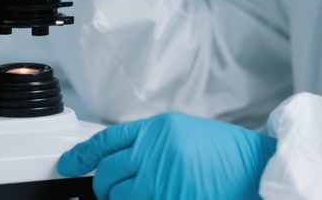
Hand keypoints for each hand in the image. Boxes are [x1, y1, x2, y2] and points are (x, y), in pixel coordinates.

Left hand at [58, 112, 275, 199]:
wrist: (253, 167)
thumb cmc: (223, 152)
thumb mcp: (183, 133)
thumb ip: (150, 143)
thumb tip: (117, 160)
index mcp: (158, 129)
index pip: (107, 140)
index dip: (82, 155)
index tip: (68, 165)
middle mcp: (155, 151)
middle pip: (107, 173)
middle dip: (105, 186)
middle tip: (117, 188)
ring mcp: (161, 180)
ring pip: (118, 198)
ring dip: (123, 199)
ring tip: (144, 192)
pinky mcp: (169, 199)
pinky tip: (151, 195)